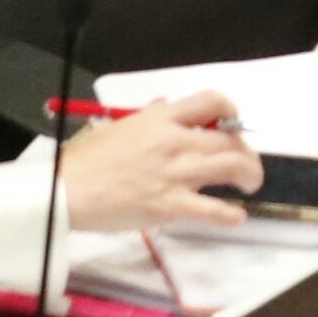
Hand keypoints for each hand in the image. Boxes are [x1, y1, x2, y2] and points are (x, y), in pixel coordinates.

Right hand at [57, 91, 262, 232]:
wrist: (67, 191)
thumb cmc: (87, 159)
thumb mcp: (119, 126)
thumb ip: (148, 119)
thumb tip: (165, 109)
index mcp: (161, 117)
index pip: (211, 101)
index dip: (231, 110)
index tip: (232, 124)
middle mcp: (175, 140)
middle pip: (229, 138)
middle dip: (244, 151)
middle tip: (244, 163)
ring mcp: (175, 173)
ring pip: (231, 167)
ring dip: (249, 175)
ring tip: (250, 184)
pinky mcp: (171, 205)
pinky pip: (212, 210)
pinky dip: (231, 214)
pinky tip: (237, 216)